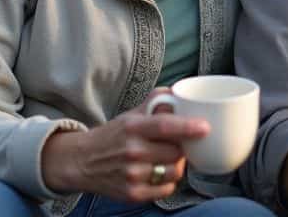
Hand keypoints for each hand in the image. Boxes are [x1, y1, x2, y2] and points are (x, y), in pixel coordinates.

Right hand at [40, 90, 209, 202]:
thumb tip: (179, 92)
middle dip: (181, 148)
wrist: (81, 162)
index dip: (188, 127)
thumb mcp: (130, 115)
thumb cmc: (112, 136)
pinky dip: (166, 182)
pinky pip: (166, 189)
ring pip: (174, 172)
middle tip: (175, 145)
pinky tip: (156, 173)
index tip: (205, 128)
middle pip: (176, 152)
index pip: (164, 127)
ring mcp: (132, 175)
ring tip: (165, 159)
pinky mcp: (133, 195)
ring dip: (176, 166)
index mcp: (133, 127)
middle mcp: (132, 152)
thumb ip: (156, 101)